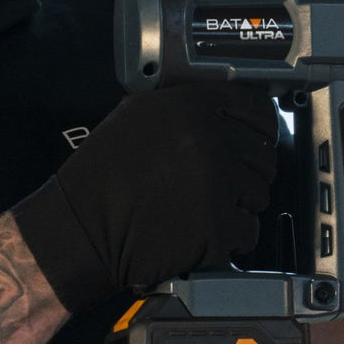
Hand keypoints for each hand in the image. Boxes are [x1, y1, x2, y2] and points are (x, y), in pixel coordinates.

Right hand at [12, 83, 277, 310]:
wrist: (79, 231)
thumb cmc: (102, 178)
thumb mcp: (140, 115)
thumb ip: (188, 106)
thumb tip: (228, 109)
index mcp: (191, 107)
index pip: (256, 108)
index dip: (262, 125)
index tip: (262, 136)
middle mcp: (209, 139)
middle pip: (264, 153)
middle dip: (249, 170)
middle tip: (224, 183)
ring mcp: (216, 183)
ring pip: (260, 192)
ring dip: (240, 204)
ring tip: (205, 208)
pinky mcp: (218, 226)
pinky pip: (249, 230)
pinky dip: (232, 237)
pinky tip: (204, 232)